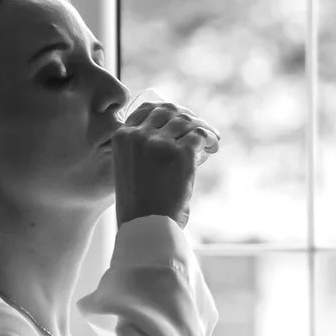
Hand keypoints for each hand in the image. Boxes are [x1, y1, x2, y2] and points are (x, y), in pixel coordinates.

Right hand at [113, 99, 219, 226]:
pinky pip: (200, 135)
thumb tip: (173, 133)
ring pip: (186, 121)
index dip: (167, 111)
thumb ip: (142, 149)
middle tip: (199, 129)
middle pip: (169, 111)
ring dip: (202, 127)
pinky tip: (214, 147)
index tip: (180, 119)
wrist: (146, 226)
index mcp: (122, 137)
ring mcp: (159, 143)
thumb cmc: (139, 204)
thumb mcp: (129, 169)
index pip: (147, 109)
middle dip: (187, 117)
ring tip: (210, 140)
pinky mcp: (181, 153)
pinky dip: (210, 138)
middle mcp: (138, 135)